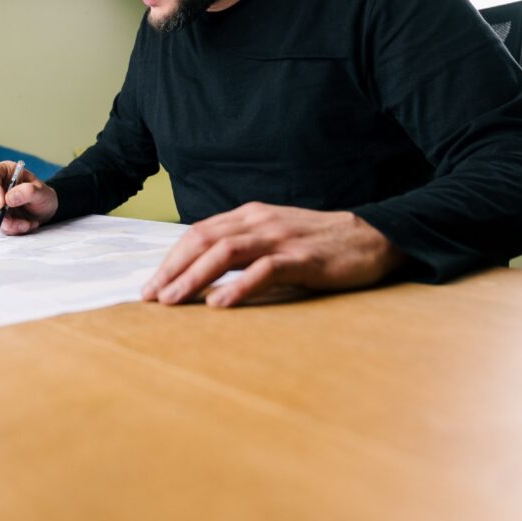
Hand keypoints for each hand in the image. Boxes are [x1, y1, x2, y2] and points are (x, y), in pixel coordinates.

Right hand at [0, 161, 57, 235]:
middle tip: (11, 221)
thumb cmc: (43, 196)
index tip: (1, 205)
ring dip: (5, 223)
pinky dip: (9, 228)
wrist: (45, 211)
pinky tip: (23, 226)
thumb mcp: (43, 192)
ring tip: (25, 224)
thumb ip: (28, 192)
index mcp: (4, 170)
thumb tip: (8, 198)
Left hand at [141, 202, 406, 307]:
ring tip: (172, 301)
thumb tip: (204, 277)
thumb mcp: (274, 237)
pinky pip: (264, 271)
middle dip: (172, 269)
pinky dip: (238, 287)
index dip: (171, 258)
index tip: (151, 285)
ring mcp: (280, 238)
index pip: (198, 233)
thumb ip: (243, 249)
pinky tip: (219, 305)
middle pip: (203, 240)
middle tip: (150, 297)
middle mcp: (259, 221)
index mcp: (249, 215)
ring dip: (193, 278)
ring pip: (225, 253)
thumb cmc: (318, 242)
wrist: (371, 236)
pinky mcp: (303, 258)